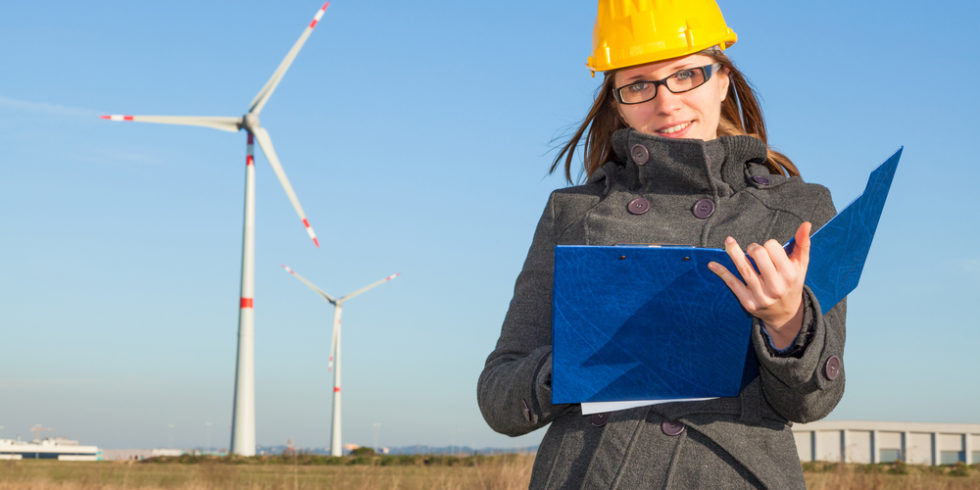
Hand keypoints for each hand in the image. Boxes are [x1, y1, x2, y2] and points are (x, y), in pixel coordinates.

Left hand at [707, 222, 811, 349]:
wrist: (786, 313)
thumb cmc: (792, 283)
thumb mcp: (801, 265)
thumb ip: (802, 244)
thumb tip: (806, 224)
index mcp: (789, 274)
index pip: (773, 248)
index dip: (769, 245)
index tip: (770, 249)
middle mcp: (775, 286)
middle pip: (758, 255)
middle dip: (754, 248)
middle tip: (754, 250)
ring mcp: (760, 295)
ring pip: (744, 268)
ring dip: (733, 252)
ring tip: (728, 242)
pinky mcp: (747, 302)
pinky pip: (732, 284)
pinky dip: (721, 272)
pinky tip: (712, 264)